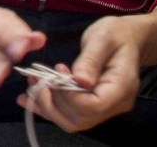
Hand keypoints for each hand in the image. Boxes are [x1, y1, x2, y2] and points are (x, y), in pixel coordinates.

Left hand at [18, 15, 141, 131]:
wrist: (127, 39)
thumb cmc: (116, 34)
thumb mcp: (103, 38)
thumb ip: (91, 59)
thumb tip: (79, 80)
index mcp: (121, 87)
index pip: (93, 105)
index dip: (70, 94)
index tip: (58, 70)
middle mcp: (114, 104)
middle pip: (80, 118)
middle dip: (53, 101)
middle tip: (36, 78)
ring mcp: (104, 109)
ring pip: (72, 121)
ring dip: (47, 106)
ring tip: (32, 83)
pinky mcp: (92, 106)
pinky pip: (69, 115)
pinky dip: (48, 108)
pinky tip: (29, 97)